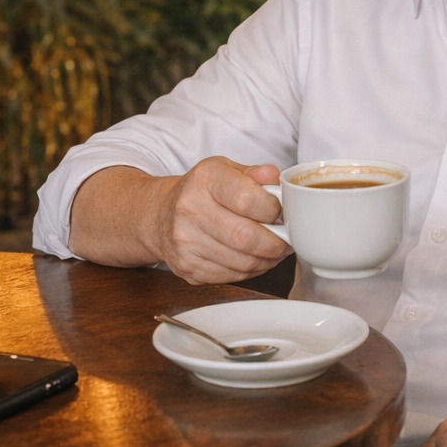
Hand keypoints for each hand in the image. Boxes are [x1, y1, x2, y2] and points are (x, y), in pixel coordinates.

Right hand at [150, 156, 290, 284]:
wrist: (161, 216)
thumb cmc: (200, 192)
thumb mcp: (225, 170)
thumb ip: (255, 174)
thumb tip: (277, 179)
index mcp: (204, 180)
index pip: (248, 199)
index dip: (274, 210)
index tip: (280, 212)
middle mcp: (189, 210)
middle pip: (246, 237)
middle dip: (276, 242)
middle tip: (286, 238)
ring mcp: (186, 242)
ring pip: (243, 262)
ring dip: (267, 259)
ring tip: (274, 248)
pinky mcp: (188, 267)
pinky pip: (233, 276)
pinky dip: (252, 270)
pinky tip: (255, 258)